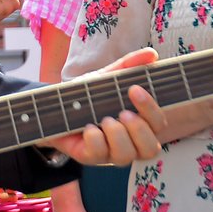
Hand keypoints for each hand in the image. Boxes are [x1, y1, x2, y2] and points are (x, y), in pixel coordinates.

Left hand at [38, 48, 165, 163]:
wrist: (55, 106)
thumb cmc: (88, 96)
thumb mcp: (106, 78)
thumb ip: (128, 66)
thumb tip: (151, 54)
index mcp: (138, 124)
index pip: (158, 124)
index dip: (151, 109)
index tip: (135, 89)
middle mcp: (129, 142)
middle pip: (150, 148)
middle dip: (139, 129)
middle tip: (123, 113)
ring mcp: (110, 153)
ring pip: (126, 155)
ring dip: (117, 135)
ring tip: (105, 119)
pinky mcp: (90, 157)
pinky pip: (99, 154)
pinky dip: (95, 139)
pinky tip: (88, 127)